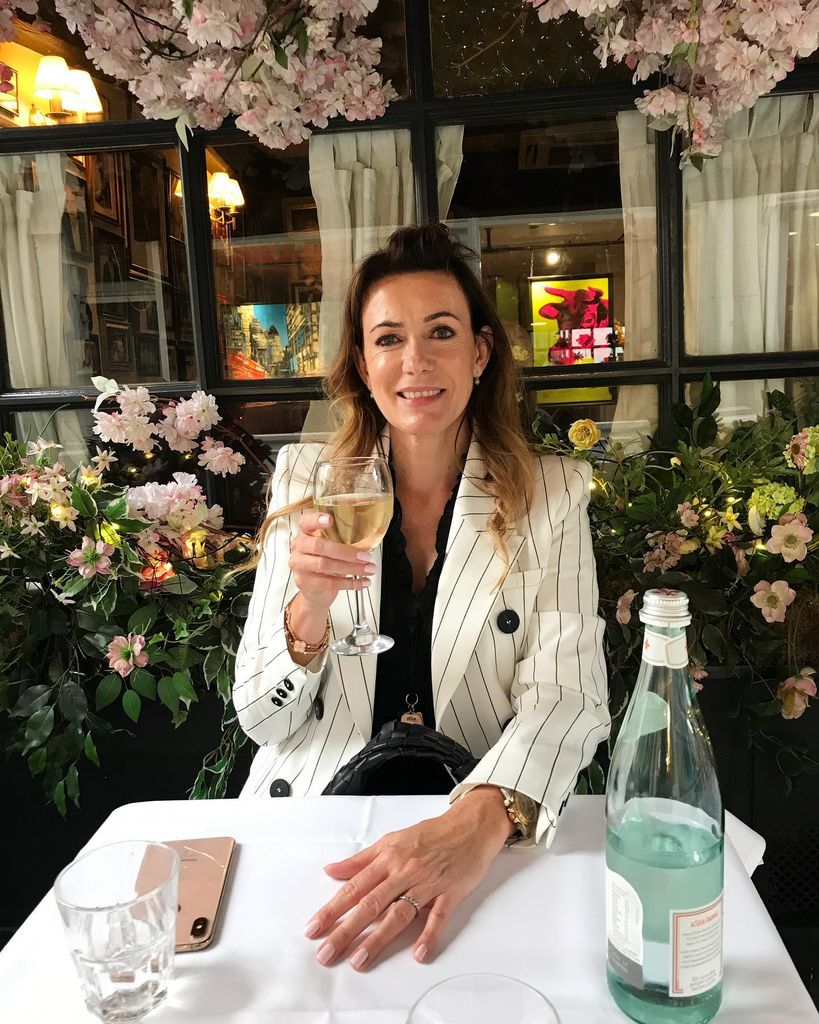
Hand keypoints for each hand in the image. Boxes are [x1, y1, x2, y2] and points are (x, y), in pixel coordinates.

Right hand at [288, 509, 375, 611]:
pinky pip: (329, 583)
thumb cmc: (326, 562)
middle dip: (346, 552)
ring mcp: (299, 565)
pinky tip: (363, 582)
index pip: (306, 521)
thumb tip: (371, 535)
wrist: (315, 590)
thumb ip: (343, 539)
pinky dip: (350, 583)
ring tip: (368, 569)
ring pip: (325, 565)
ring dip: (351, 568)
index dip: (316, 519)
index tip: (330, 519)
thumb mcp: (332, 546)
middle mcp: (299, 547)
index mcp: (306, 532)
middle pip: (319, 546)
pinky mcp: (305, 582)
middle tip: (365, 556)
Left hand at [303, 787, 512, 969]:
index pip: (354, 887)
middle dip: (346, 930)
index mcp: (388, 858)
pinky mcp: (451, 892)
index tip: (313, 929)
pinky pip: (438, 916)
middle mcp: (404, 871)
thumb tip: (331, 870)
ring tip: (359, 961)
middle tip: (326, 953)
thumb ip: (361, 859)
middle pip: (371, 904)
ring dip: (378, 939)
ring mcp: (428, 882)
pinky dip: (429, 934)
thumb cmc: (430, 834)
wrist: (470, 825)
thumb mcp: (392, 840)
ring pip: (399, 913)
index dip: (332, 908)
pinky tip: (418, 953)